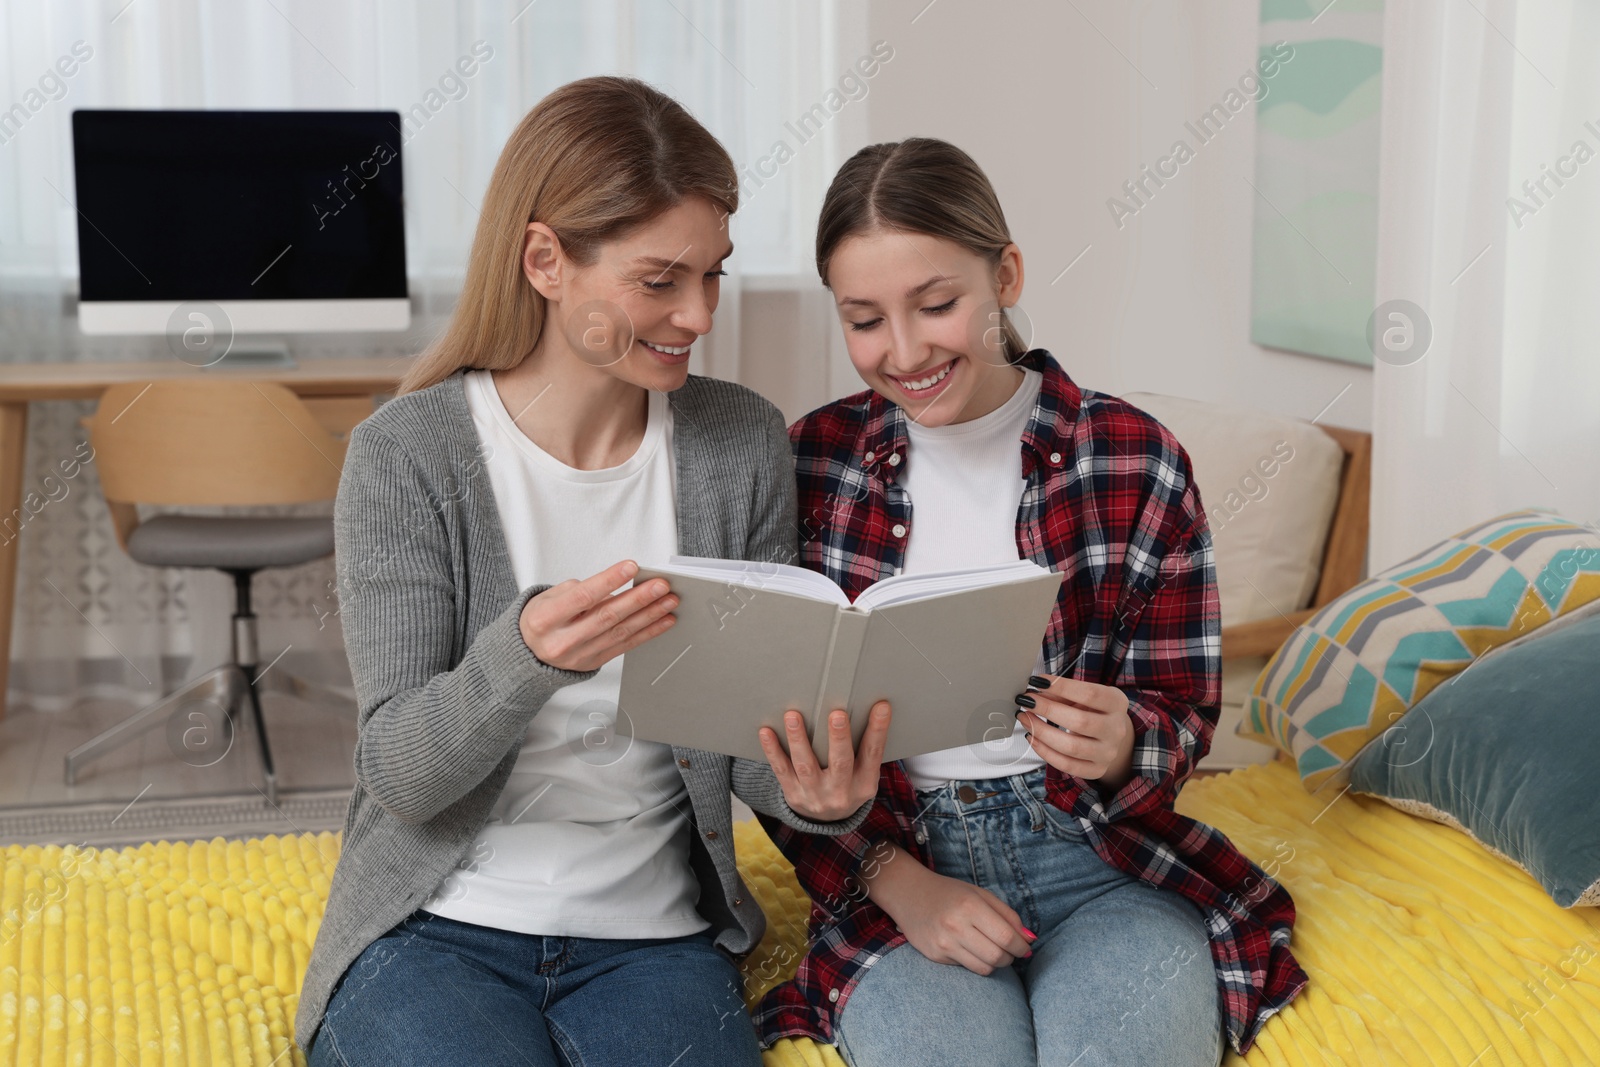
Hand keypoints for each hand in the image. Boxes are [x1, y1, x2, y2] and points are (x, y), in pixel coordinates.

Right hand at [519, 560, 677, 671]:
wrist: (529, 654)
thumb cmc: (541, 620)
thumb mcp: (547, 598)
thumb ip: (580, 590)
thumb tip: (615, 587)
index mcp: (546, 619)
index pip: (583, 597)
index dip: (609, 580)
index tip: (631, 567)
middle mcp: (563, 640)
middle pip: (607, 616)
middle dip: (638, 599)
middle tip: (660, 585)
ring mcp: (580, 654)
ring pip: (621, 632)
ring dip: (649, 615)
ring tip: (668, 601)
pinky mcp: (595, 662)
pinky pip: (626, 645)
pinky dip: (647, 632)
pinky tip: (662, 621)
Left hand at [758, 701, 891, 822]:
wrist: (828, 821)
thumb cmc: (848, 784)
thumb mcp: (863, 775)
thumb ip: (862, 750)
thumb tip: (859, 707)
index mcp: (864, 783)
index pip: (873, 754)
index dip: (878, 730)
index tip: (882, 707)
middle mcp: (841, 792)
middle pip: (840, 762)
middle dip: (839, 738)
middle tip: (837, 714)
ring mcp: (815, 795)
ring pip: (806, 765)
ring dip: (798, 740)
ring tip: (793, 716)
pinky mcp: (793, 795)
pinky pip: (781, 770)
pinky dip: (773, 750)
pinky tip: (766, 732)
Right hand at [862, 842, 1034, 973]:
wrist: (909, 894)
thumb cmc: (950, 893)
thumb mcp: (980, 894)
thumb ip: (1008, 916)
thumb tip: (1030, 940)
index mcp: (970, 905)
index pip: (1006, 937)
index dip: (1021, 947)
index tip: (1025, 947)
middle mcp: (956, 926)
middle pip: (998, 956)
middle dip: (1011, 957)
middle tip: (1011, 951)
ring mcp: (944, 943)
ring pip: (985, 968)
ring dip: (996, 963)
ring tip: (993, 950)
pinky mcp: (935, 956)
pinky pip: (967, 968)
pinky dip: (976, 962)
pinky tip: (970, 949)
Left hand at [1016, 674, 1134, 788]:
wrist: (1111, 735)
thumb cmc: (1093, 710)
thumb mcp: (1083, 695)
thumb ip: (1062, 693)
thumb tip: (1036, 692)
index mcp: (1116, 703)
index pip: (1090, 694)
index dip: (1061, 686)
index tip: (1037, 681)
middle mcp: (1116, 729)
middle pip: (1080, 722)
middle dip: (1047, 710)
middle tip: (1027, 701)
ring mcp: (1108, 753)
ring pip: (1071, 747)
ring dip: (1041, 731)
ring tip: (1024, 718)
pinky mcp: (1096, 770)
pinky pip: (1066, 765)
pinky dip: (1044, 751)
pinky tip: (1032, 737)